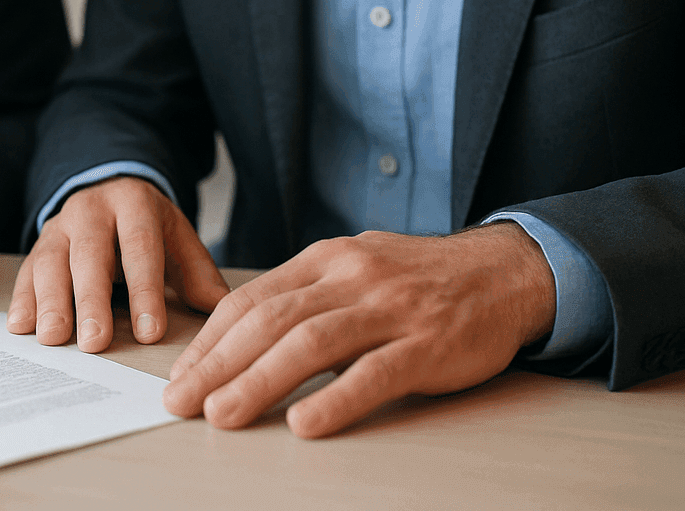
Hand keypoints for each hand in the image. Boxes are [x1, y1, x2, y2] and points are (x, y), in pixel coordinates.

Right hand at [7, 176, 229, 351]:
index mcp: (134, 204)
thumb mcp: (177, 237)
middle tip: (95, 343)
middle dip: (91, 301)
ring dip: (50, 301)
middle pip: (90, 255)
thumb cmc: (147, 226)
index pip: (140, 247)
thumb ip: (198, 272)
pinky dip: (22, 299)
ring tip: (53, 338)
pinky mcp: (38, 243)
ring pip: (51, 261)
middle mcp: (91, 210)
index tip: (149, 332)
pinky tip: (20, 326)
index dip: (145, 290)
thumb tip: (220, 311)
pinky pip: (26, 271)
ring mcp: (60, 225)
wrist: (107, 188)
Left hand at [161, 224, 556, 436]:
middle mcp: (351, 277)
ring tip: (222, 414)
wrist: (504, 272)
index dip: (210, 340)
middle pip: (270, 321)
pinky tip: (304, 424)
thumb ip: (305, 294)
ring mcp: (390, 309)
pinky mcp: (428, 344)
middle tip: (181, 402)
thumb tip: (239, 333)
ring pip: (310, 344)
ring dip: (258, 381)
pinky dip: (336, 400)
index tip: (180, 375)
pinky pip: (374, 374)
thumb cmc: (418, 279)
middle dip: (218, 364)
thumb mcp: (355, 267)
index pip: (252, 299)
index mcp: (326, 259)